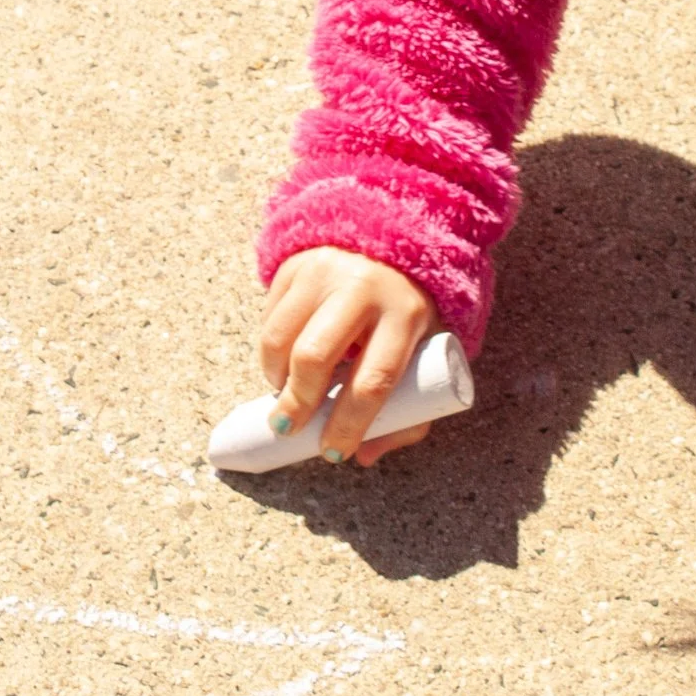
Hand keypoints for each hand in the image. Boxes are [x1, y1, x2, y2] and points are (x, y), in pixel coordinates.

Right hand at [258, 247, 438, 464]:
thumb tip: (363, 456)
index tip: (333, 452)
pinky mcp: (295, 264)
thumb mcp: (426, 354)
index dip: (349, 423)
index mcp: (406, 316)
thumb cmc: (410, 313)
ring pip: (279, 338)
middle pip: (315, 356)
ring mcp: (324, 271)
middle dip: (297, 403)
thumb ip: (407, 409)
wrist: (395, 239)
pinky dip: (270, 349)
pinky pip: (269, 318)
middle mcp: (363, 288)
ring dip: (276, 377)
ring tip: (286, 392)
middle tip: (289, 429)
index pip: (373, 380)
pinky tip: (286, 359)